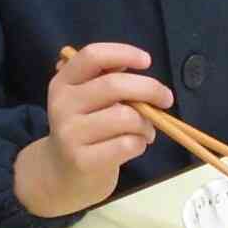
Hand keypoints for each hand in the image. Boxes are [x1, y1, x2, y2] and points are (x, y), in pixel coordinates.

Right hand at [13, 43, 174, 218]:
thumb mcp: (87, 100)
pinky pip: (127, 144)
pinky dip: (140, 143)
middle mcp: (62, 104)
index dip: (123, 52)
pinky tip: (135, 145)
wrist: (61, 174)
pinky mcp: (82, 160)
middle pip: (114, 85)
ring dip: (147, 124)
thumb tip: (136, 63)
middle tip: (166, 99)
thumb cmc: (85, 130)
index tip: (146, 61)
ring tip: (147, 131)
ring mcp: (70, 133)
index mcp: (64, 82)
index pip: (92, 55)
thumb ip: (107, 79)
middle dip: (150, 89)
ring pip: (125, 117)